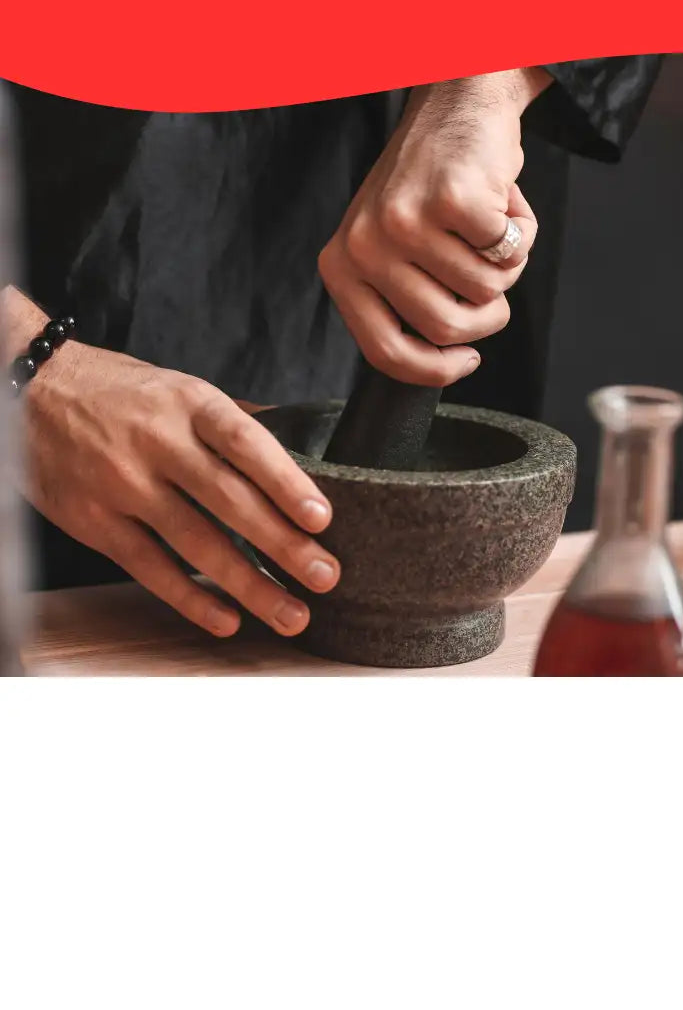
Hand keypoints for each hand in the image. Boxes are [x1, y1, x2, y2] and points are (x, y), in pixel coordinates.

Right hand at [4, 289, 339, 637]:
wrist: (28, 390)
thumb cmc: (120, 395)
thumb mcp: (178, 389)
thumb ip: (233, 423)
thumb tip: (303, 447)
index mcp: (188, 402)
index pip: (245, 443)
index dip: (286, 481)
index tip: (322, 518)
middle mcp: (156, 442)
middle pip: (229, 500)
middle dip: (283, 545)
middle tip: (326, 577)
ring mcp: (123, 484)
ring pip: (196, 544)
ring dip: (250, 585)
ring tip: (292, 613)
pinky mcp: (96, 522)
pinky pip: (152, 569)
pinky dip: (192, 598)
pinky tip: (229, 620)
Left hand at [319, 69, 550, 385]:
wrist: (458, 104)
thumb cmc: (432, 188)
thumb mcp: (395, 252)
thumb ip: (403, 305)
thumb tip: (442, 362)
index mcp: (343, 266)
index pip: (385, 353)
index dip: (436, 371)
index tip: (467, 361)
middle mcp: (365, 245)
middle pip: (444, 330)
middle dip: (486, 315)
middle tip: (493, 279)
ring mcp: (405, 221)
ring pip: (482, 293)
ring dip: (506, 268)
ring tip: (491, 229)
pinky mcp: (450, 199)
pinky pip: (505, 254)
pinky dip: (521, 234)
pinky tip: (503, 203)